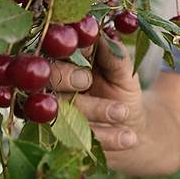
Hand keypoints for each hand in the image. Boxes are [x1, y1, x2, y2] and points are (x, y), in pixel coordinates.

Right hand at [50, 37, 144, 152]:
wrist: (131, 124)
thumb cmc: (121, 88)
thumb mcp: (124, 71)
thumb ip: (113, 55)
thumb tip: (103, 35)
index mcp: (65, 61)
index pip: (55, 48)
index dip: (64, 47)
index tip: (82, 46)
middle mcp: (53, 86)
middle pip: (48, 78)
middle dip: (65, 76)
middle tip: (87, 80)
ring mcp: (56, 116)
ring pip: (65, 111)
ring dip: (94, 110)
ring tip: (124, 111)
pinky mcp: (64, 142)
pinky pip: (80, 141)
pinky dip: (107, 138)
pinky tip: (129, 138)